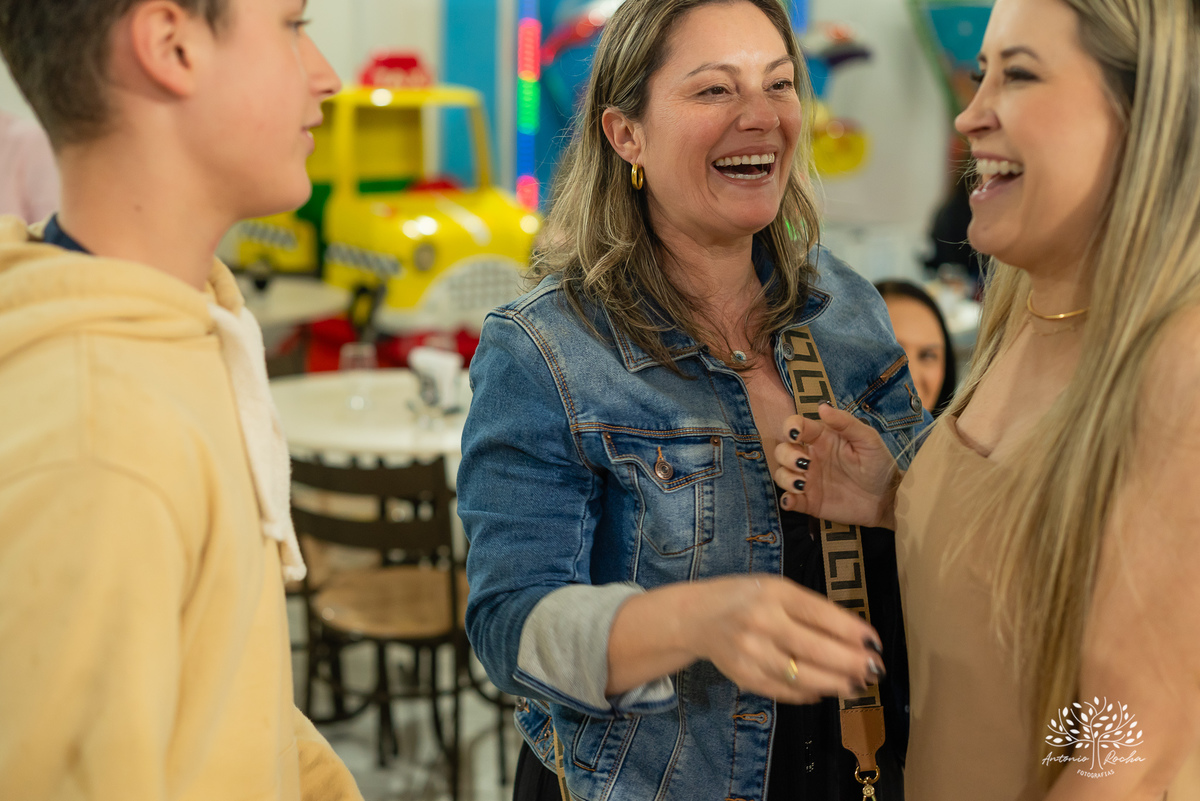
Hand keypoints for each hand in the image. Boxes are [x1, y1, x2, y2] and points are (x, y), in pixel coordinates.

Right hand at [684, 575, 884, 704]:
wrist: (697, 617)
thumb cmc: (746, 598)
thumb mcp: (777, 588)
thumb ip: (810, 609)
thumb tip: (853, 637)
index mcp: (774, 593)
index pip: (820, 614)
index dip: (851, 630)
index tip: (874, 642)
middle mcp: (762, 623)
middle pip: (815, 649)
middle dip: (851, 662)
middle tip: (875, 670)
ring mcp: (751, 653)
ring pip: (802, 676)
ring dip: (836, 684)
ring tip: (857, 685)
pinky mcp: (744, 677)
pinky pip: (784, 691)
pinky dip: (809, 694)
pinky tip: (825, 691)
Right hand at [772, 404, 899, 527]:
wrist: (887, 499)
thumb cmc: (878, 465)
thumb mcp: (868, 440)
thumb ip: (846, 423)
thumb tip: (822, 406)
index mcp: (822, 439)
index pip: (796, 427)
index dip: (790, 427)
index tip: (795, 435)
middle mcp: (811, 457)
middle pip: (783, 450)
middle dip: (787, 455)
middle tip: (805, 464)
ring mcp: (809, 480)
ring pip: (781, 474)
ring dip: (786, 478)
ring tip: (802, 484)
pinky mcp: (809, 501)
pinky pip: (788, 500)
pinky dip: (786, 500)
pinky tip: (793, 501)